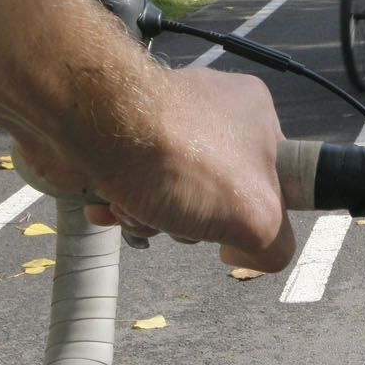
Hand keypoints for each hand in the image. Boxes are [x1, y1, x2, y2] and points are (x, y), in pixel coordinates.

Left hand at [13, 67, 296, 272]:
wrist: (89, 126)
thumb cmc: (179, 161)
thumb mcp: (257, 218)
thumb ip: (274, 247)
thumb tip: (238, 252)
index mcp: (255, 115)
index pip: (271, 181)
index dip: (250, 215)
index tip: (230, 226)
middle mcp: (211, 113)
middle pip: (216, 196)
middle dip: (191, 223)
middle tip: (179, 216)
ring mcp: (163, 125)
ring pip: (171, 196)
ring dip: (152, 218)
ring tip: (136, 208)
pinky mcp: (121, 137)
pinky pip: (132, 184)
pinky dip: (121, 202)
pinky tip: (109, 204)